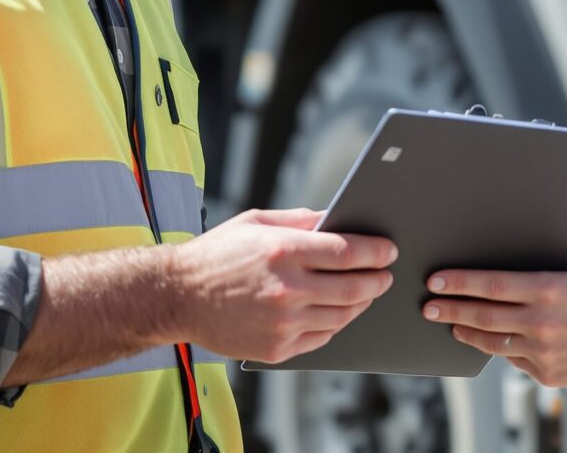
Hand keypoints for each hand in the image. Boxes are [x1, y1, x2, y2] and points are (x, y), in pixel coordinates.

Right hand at [169, 207, 396, 363]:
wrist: (177, 297)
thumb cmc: (216, 254)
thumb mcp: (255, 221)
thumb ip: (299, 220)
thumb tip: (337, 219)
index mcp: (282, 251)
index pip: (348, 252)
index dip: (376, 252)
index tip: (389, 251)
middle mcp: (286, 288)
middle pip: (353, 288)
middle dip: (378, 280)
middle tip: (386, 275)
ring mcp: (282, 323)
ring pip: (342, 316)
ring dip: (361, 303)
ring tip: (365, 292)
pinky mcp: (276, 348)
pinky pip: (322, 337)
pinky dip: (336, 324)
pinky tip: (338, 312)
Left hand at [422, 256, 566, 387]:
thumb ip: (548, 266)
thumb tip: (514, 258)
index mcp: (549, 289)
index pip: (491, 284)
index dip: (459, 282)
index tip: (436, 280)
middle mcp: (542, 323)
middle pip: (483, 316)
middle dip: (450, 310)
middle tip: (428, 307)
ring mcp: (544, 353)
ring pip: (493, 343)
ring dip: (466, 333)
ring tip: (450, 324)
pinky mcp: (549, 375)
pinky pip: (515, 360)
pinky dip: (502, 349)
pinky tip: (489, 340)